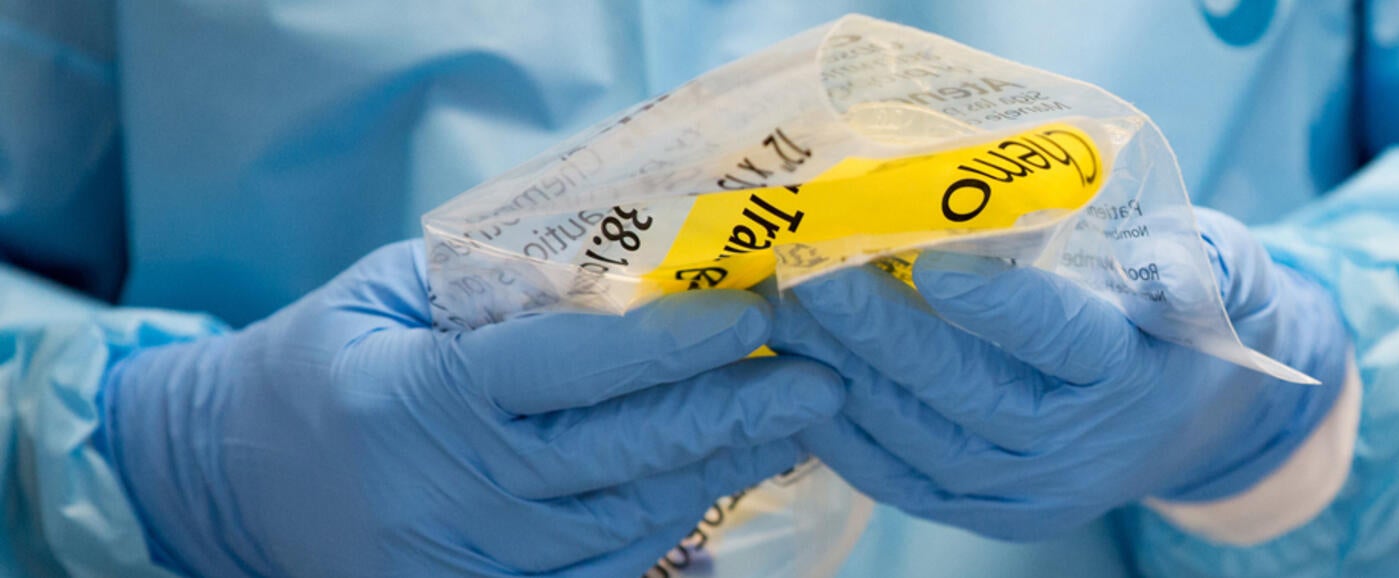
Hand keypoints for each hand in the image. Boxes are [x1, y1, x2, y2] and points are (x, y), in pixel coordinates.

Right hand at [103, 241, 847, 576]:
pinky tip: (728, 484)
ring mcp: (464, 560)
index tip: (757, 312)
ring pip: (630, 523)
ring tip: (791, 425)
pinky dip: (678, 533)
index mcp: (417, 395)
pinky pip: (606, 574)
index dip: (673, 343)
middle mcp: (445, 490)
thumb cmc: (329, 361)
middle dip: (735, 417)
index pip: (570, 367)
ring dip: (723, 473)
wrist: (232, 476)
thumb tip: (647, 261)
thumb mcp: (395, 293)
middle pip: (622, 457)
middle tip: (821, 380)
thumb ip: (508, 281)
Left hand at [772, 209, 1349, 540]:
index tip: (931, 257)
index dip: (998, 304)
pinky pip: (905, 483)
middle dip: (882, 332)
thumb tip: (1168, 266)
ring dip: (846, 377)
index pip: (1062, 340)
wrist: (1200, 417)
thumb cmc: (1196, 318)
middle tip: (813, 269)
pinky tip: (797, 383)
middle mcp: (1079, 449)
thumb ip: (1200, 264)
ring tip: (786, 310)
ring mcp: (1031, 493)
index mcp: (1134, 376)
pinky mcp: (992, 514)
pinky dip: (845, 438)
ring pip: (922, 440)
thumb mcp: (1227, 273)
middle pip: (969, 392)